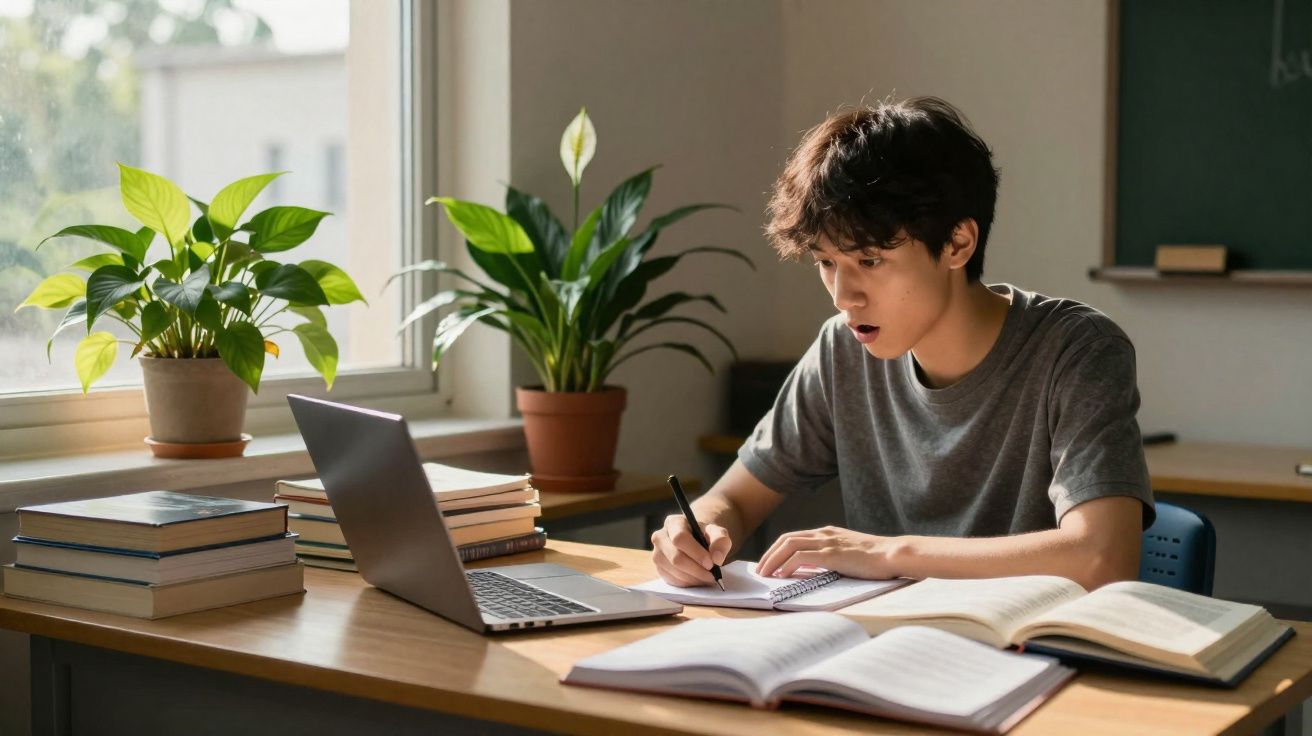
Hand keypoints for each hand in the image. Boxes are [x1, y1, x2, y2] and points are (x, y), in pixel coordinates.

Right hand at [650, 514, 731, 586]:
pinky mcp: (659, 569)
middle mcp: (660, 537)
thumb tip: (717, 558)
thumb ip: (720, 541)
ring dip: (694, 578)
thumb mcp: (716, 533)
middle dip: (696, 570)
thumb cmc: (704, 535)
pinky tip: (698, 579)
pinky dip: (688, 583)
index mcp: (673, 523)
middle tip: (712, 575)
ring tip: (708, 577)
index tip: (711, 563)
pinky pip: (672, 580)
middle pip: (675, 557)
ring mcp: (657, 554)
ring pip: (674, 571)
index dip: (696, 553)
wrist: (695, 541)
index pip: (680, 538)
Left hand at [755, 526, 902, 579]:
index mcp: (827, 533)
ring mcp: (827, 543)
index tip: (768, 564)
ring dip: (773, 560)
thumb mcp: (848, 554)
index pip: (794, 537)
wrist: (893, 555)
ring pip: (789, 546)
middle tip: (760, 571)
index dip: (777, 550)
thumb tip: (812, 569)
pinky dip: (787, 566)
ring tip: (765, 575)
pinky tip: (782, 576)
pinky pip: (801, 557)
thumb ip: (831, 557)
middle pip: (786, 539)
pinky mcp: (831, 554)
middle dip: (769, 555)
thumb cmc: (875, 559)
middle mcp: (824, 534)